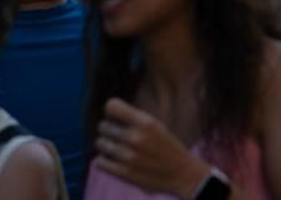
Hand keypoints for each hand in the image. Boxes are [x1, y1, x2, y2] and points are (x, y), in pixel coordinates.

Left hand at [96, 98, 211, 195]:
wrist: (181, 173)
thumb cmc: (167, 146)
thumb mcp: (156, 126)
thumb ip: (135, 120)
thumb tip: (109, 114)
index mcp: (146, 122)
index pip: (111, 107)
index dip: (110, 111)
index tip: (115, 116)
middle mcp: (136, 137)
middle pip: (103, 126)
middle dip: (108, 129)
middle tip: (116, 134)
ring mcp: (128, 156)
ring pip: (100, 143)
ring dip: (105, 145)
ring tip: (116, 147)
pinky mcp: (123, 173)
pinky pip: (100, 162)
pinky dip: (104, 160)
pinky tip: (114, 159)